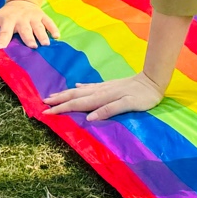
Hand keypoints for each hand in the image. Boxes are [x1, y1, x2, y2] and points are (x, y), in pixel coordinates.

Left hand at [0, 0, 59, 48]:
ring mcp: (33, 17)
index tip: (1, 47)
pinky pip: (49, 22)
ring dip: (42, 35)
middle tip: (32, 46)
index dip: (2, 38)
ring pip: (38, 26)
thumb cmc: (4, 15)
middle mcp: (21, 18)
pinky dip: (53, 28)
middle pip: (25, 29)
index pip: (5, 30)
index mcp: (7, 20)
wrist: (21, 1)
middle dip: (28, 37)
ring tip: (45, 44)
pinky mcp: (42, 16)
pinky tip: (57, 36)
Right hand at [42, 71, 165, 120]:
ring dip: (66, 94)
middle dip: (59, 100)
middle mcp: (100, 91)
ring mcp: (104, 87)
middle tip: (43, 103)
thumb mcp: (129, 104)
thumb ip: (110, 110)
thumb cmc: (143, 96)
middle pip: (75, 96)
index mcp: (102, 98)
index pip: (78, 104)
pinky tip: (77, 87)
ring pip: (80, 91)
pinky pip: (90, 87)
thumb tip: (90, 118)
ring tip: (53, 96)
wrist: (153, 80)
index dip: (61, 109)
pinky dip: (81, 88)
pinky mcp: (110, 85)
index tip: (46, 112)